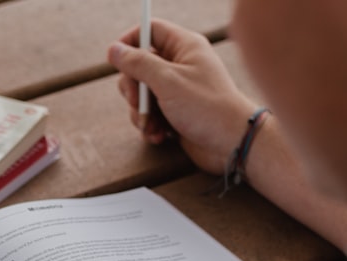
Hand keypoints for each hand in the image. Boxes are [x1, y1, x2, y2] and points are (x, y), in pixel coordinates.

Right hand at [108, 19, 258, 174]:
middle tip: (137, 103)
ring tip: (151, 127)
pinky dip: (150, 126)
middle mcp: (181, 65)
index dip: (130, 41)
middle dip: (133, 89)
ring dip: (140, 113)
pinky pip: (150, 114)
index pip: (150, 30)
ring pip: (142, 94)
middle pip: (139, 66)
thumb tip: (114, 50)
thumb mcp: (167, 81)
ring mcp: (177, 90)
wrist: (232, 144)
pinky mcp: (175, 112)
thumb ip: (137, 64)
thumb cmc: (206, 108)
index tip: (116, 61)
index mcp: (184, 47)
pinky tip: (160, 136)